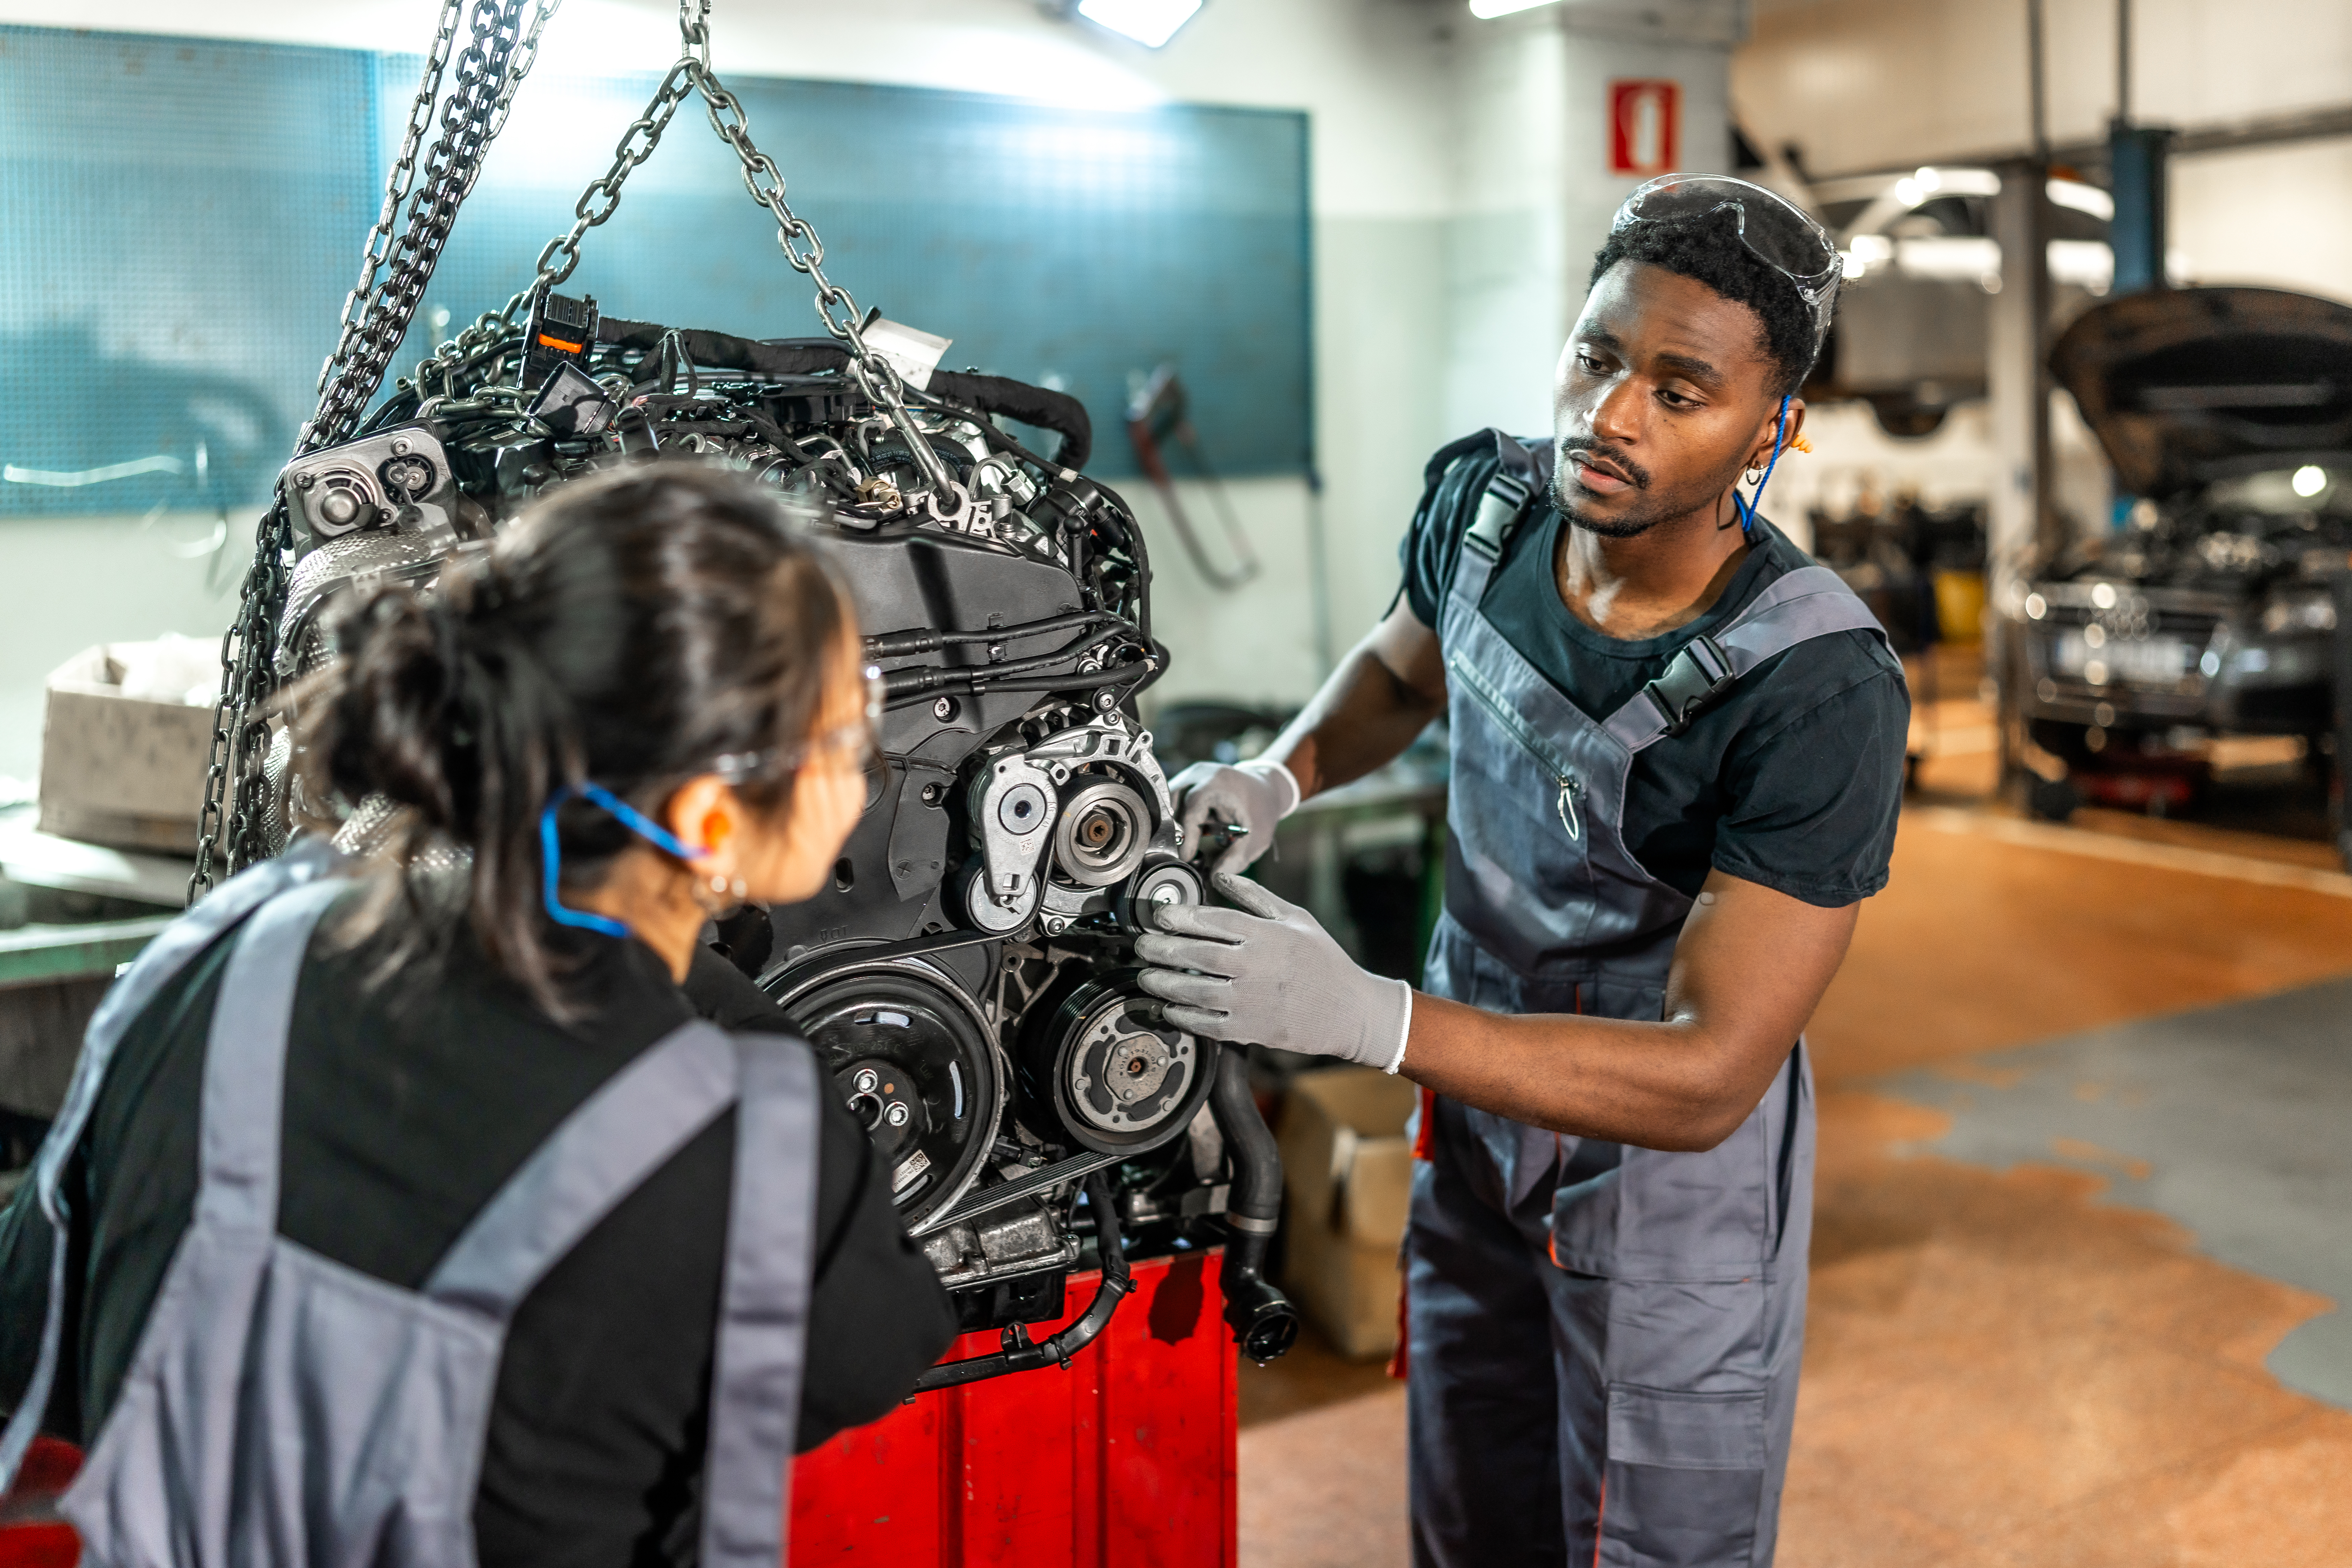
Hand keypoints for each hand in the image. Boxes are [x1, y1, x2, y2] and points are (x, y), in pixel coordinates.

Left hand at [1134, 872, 1411, 1071]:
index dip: (1181, 917)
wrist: (1349, 1011)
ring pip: (1195, 991)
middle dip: (1161, 949)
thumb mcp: (1296, 918)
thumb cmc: (1322, 960)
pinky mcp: (1250, 1030)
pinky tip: (1167, 1008)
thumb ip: (1255, 896)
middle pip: (1197, 955)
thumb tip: (1219, 877)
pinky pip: (1207, 1023)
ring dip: (1164, 983)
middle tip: (1141, 945)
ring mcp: (1251, 1002)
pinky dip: (1183, 1016)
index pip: (1214, 922)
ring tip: (1145, 976)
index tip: (1159, 916)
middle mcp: (1255, 968)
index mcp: (1267, 936)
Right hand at [1167, 760, 1299, 873]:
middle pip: (1173, 806)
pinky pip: (1173, 801)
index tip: (1187, 857)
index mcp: (1217, 784)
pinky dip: (1179, 817)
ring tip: (1193, 839)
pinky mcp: (1186, 779)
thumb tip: (1214, 878)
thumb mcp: (1255, 839)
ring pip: (1168, 804)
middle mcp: (1200, 774)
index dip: (1187, 838)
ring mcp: (1191, 774)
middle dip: (1177, 832)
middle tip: (1186, 853)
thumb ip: (1235, 859)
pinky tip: (1193, 829)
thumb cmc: (1262, 812)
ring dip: (1177, 824)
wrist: (1266, 788)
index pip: (1191, 812)